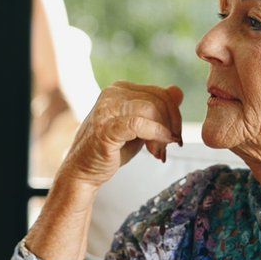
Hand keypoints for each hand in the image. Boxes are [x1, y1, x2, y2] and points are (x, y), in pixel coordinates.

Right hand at [56, 81, 183, 191]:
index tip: (174, 134)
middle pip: (158, 100)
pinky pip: (139, 124)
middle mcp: (111, 94)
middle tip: (171, 145)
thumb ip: (157, 109)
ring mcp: (107, 109)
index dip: (174, 114)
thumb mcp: (139, 126)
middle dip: (171, 124)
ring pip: (151, 109)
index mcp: (119, 89)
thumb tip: (177, 91)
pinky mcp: (105, 128)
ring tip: (160, 151)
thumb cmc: (111, 149)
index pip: (159, 93)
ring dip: (163, 132)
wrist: (83, 170)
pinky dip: (156, 135)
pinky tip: (157, 148)